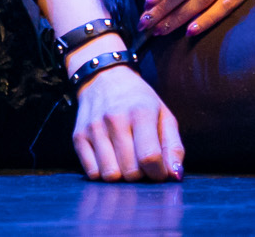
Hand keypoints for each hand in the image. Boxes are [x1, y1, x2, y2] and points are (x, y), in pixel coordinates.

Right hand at [72, 60, 182, 180]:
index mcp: (141, 112)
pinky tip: (110, 159)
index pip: (149, 157)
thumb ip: (174, 147)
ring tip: (126, 160)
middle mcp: (115, 118)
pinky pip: (92, 173)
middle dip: (140, 175)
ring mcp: (94, 128)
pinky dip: (103, 172)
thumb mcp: (164, 115)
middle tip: (141, 162)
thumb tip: (175, 176)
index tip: (159, 171)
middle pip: (130, 171)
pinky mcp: (78, 136)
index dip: (158, 173)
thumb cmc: (139, 101)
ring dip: (121, 176)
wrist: (104, 78)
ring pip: (110, 175)